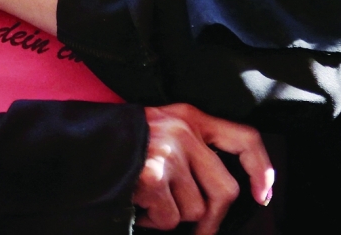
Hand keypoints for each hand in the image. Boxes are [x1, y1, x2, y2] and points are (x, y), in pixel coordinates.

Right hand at [134, 104, 273, 234]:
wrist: (78, 143)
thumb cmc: (121, 143)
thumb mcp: (161, 129)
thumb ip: (193, 148)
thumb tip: (224, 194)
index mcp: (190, 117)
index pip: (244, 138)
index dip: (261, 169)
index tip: (262, 195)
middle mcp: (184, 131)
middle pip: (225, 189)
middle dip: (213, 219)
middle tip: (200, 231)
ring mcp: (169, 152)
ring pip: (194, 210)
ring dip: (171, 217)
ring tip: (148, 201)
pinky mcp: (153, 174)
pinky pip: (168, 218)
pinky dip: (152, 220)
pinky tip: (137, 203)